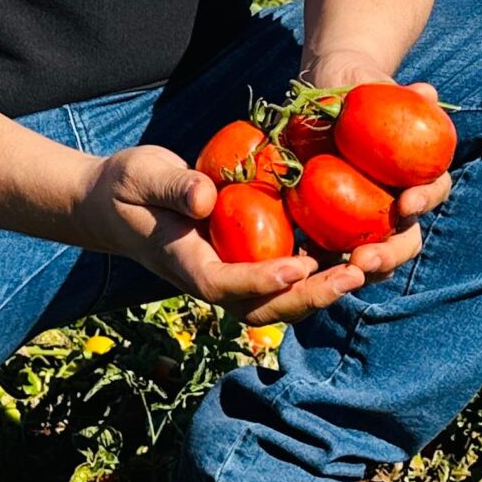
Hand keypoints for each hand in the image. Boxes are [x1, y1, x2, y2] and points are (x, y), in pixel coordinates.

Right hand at [75, 144, 363, 326]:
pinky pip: (284, 276)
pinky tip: (355, 252)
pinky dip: (319, 272)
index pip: (223, 284)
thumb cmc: (127, 187)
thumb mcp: (142, 176)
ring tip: (366, 268)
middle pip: (264, 306)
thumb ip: (172, 187)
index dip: (261, 280)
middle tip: (353, 275)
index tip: (297, 267)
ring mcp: (231, 275)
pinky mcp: (245, 262)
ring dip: (323, 289)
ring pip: (281, 299)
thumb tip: (206, 198)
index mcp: (185, 262)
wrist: (116, 204)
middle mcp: (213, 278)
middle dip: (309, 296)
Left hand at [297, 57, 455, 280]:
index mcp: (416, 170)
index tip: (408, 202)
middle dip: (392, 253)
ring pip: (378, 259)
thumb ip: (390, 88)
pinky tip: (306, 273)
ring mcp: (367, 222)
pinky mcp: (334, 232)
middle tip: (367, 258)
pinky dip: (327, 270)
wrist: (315, 100)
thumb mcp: (362, 80)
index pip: (433, 188)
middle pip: (408, 238)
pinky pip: (336, 259)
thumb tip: (426, 92)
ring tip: (344, 273)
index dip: (426, 199)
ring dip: (365, 271)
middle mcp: (397, 202)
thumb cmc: (348, 86)